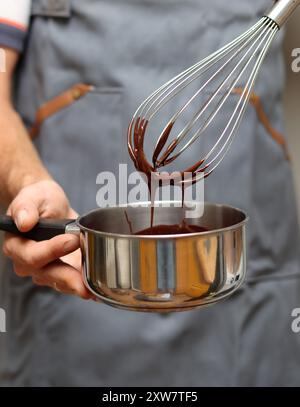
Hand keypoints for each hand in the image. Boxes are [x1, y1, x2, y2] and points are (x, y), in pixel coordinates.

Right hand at [2, 180, 92, 298]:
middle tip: (86, 278)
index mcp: (16, 245)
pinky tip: (98, 286)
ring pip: (61, 282)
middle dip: (68, 277)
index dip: (52, 250)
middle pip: (47, 274)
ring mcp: (46, 271)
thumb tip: (24, 222)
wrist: (52, 206)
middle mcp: (28, 263)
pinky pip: (72, 283)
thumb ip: (25, 207)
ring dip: (78, 284)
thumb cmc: (40, 200)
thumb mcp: (32, 196)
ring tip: (95, 286)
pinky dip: (85, 284)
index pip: (32, 255)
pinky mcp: (63, 272)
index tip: (72, 240)